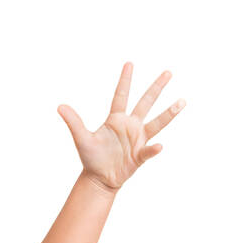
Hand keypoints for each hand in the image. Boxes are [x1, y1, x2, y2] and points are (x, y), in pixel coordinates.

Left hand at [57, 62, 184, 192]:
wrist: (100, 179)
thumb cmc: (91, 158)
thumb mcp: (81, 138)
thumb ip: (73, 121)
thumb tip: (60, 106)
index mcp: (115, 119)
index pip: (121, 95)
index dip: (125, 80)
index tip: (130, 63)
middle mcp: (130, 126)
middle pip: (145, 103)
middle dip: (156, 88)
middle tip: (168, 72)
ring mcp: (137, 140)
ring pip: (156, 123)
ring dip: (169, 113)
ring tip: (182, 102)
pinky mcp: (140, 155)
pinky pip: (149, 150)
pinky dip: (153, 149)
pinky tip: (159, 146)